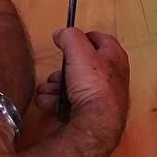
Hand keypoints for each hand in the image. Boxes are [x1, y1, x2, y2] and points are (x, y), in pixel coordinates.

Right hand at [34, 27, 128, 147]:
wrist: (96, 123)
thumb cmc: (92, 83)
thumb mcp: (79, 52)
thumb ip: (69, 37)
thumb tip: (61, 32)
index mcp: (114, 57)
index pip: (102, 40)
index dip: (84, 38)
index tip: (67, 41)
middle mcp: (112, 76)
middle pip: (84, 67)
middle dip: (63, 70)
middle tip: (51, 74)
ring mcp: (103, 97)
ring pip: (75, 86)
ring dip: (56, 87)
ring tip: (42, 91)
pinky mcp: (93, 114)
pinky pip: (72, 104)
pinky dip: (57, 102)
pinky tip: (43, 103)